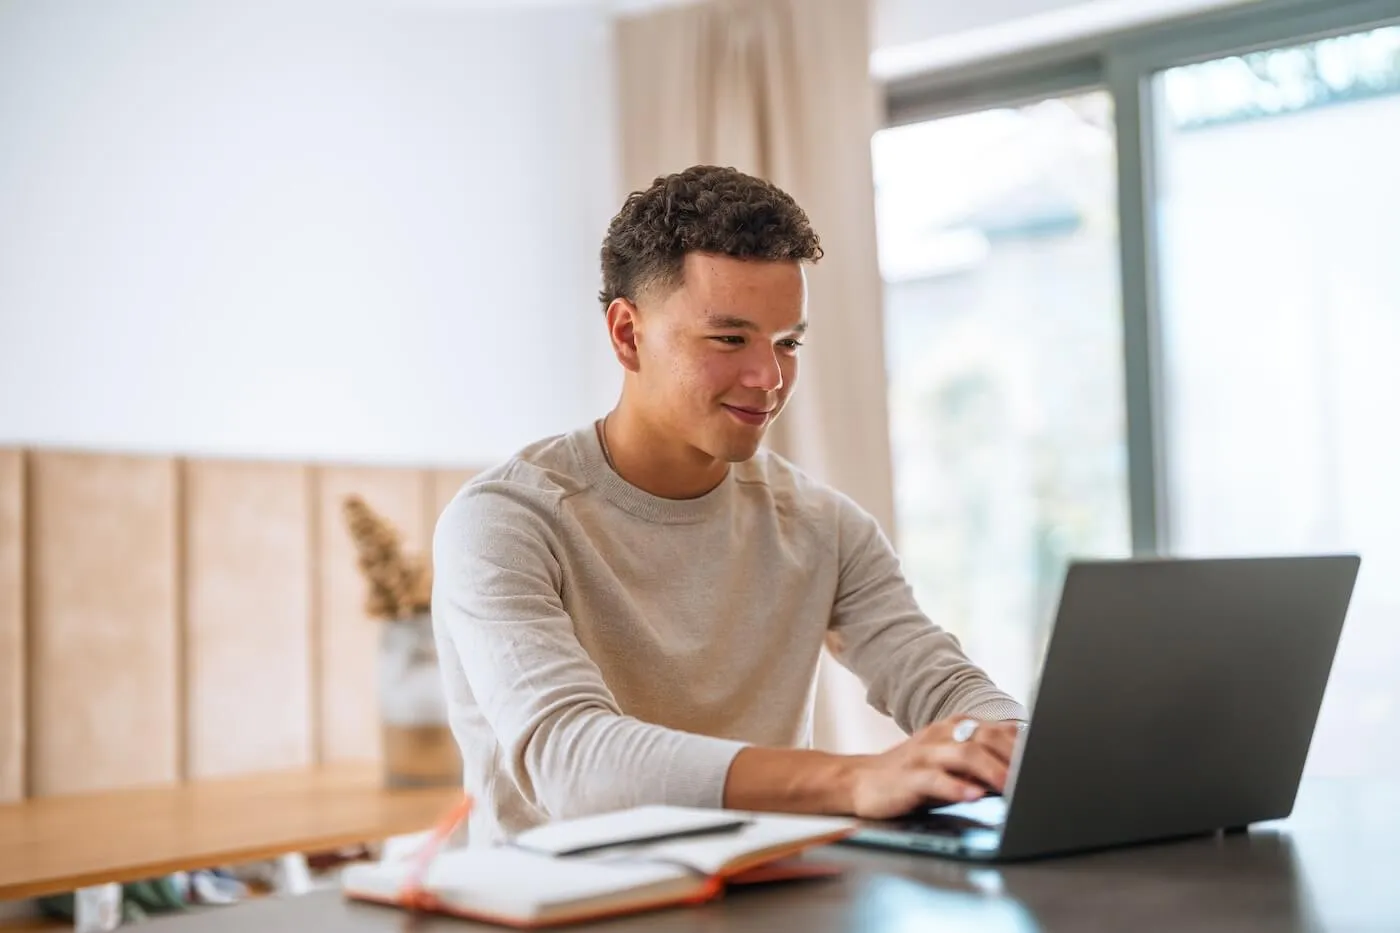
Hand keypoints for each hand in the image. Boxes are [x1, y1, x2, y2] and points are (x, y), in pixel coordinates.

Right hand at [848, 718, 1019, 820]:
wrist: (860, 780)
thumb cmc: (913, 774)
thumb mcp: (950, 762)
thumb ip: (982, 759)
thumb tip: (1025, 767)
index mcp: (954, 728)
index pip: (997, 730)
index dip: (1024, 745)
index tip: (1047, 761)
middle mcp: (941, 735)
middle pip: (984, 737)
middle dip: (1013, 755)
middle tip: (1035, 776)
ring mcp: (923, 754)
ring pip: (963, 754)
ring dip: (991, 769)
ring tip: (1011, 786)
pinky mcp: (907, 777)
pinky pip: (934, 779)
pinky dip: (956, 787)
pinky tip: (973, 796)